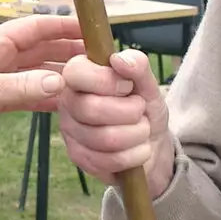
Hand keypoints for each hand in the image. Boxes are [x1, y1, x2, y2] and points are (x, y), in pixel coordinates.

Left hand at [0, 14, 83, 152]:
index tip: (92, 28)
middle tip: (103, 58)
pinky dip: (48, 97)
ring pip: (40, 71)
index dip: (65, 25)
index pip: (37, 27)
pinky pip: (31, 93)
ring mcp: (1, 78)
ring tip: (93, 80)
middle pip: (44, 48)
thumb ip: (21, 87)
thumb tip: (59, 81)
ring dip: (63, 75)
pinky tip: (68, 103)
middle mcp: (1, 56)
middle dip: (72, 50)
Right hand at [57, 49, 175, 194]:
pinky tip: (137, 148)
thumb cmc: (144, 109)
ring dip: (137, 134)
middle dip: (130, 112)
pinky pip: (108, 160)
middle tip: (139, 111)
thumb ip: (138, 66)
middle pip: (92, 109)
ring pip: (105, 138)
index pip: (75, 72)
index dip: (107, 81)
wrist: (152, 143)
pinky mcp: (79, 157)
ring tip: (141, 130)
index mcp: (80, 76)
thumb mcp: (148, 84)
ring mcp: (70, 131)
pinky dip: (134, 155)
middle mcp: (68, 102)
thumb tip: (119, 59)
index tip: (127, 86)